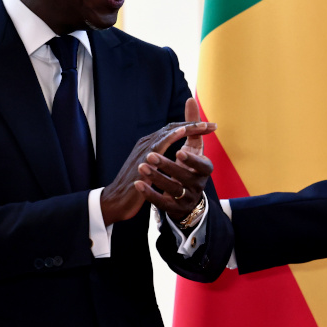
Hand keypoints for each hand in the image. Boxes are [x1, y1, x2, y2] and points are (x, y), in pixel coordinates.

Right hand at [100, 101, 214, 224]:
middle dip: (193, 125)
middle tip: (211, 126)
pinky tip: (182, 133)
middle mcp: (147, 144)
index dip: (190, 128)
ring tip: (201, 125)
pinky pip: (158, 145)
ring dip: (185, 128)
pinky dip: (170, 136)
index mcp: (149, 145)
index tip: (209, 128)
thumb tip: (175, 159)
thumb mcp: (151, 170)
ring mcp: (144, 151)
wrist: (116, 202)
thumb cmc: (134, 186)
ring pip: (167, 134)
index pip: (172, 131)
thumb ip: (162, 161)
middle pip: (172, 128)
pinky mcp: (142, 160)